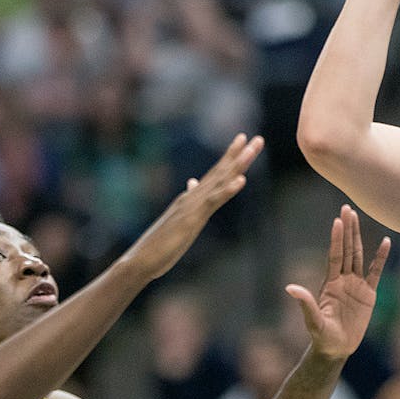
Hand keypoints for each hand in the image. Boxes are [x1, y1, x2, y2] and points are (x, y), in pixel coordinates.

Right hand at [122, 134, 263, 279]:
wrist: (141, 259)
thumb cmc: (159, 244)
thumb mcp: (179, 218)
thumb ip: (187, 200)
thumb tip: (192, 183)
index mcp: (191, 198)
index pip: (214, 173)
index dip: (230, 157)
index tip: (243, 141)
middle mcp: (192, 197)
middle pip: (220, 172)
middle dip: (239, 155)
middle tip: (258, 139)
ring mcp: (192, 206)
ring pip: (219, 181)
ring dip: (238, 165)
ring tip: (253, 149)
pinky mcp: (191, 218)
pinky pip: (213, 201)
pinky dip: (228, 190)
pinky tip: (242, 181)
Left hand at [285, 205, 389, 361]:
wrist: (336, 348)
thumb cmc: (322, 336)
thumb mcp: (313, 321)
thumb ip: (305, 304)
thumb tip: (290, 288)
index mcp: (330, 283)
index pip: (334, 256)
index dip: (336, 239)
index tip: (337, 220)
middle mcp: (342, 279)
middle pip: (346, 249)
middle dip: (347, 229)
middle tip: (347, 208)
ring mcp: (356, 284)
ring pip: (358, 255)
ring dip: (359, 237)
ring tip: (358, 216)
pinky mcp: (368, 294)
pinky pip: (376, 272)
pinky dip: (380, 257)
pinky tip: (386, 242)